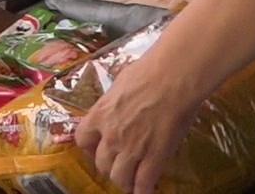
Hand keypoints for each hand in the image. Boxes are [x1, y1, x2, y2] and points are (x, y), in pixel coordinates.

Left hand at [75, 49, 204, 193]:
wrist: (172, 77)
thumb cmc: (149, 71)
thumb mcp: (120, 84)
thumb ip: (114, 101)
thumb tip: (119, 103)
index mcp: (100, 114)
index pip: (82, 140)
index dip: (90, 147)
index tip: (99, 147)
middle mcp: (111, 135)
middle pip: (101, 163)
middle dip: (110, 166)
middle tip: (120, 164)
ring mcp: (132, 148)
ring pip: (119, 178)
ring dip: (125, 180)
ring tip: (132, 179)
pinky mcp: (154, 157)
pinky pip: (143, 183)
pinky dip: (143, 190)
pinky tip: (146, 189)